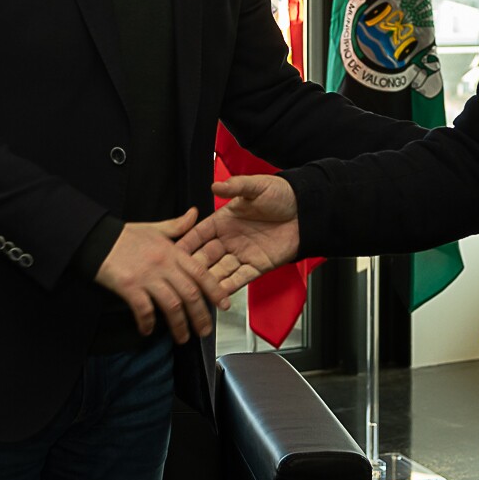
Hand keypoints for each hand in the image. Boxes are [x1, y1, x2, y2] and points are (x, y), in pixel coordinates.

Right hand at [94, 209, 230, 343]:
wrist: (97, 238)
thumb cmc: (125, 235)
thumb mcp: (155, 228)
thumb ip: (177, 225)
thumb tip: (194, 213)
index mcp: (172, 252)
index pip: (200, 272)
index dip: (215, 290)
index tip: (223, 305)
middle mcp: (163, 265)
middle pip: (190, 293)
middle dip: (200, 315)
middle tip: (204, 331)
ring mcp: (147, 276)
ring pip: (171, 305)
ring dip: (179, 325)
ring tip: (182, 338)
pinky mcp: (129, 286)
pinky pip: (144, 309)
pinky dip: (148, 322)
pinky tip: (148, 330)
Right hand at [179, 176, 301, 293]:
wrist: (306, 210)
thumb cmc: (281, 195)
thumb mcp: (257, 187)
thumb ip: (236, 187)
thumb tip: (216, 185)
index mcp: (224, 220)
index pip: (199, 234)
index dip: (186, 243)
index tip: (172, 252)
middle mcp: (229, 239)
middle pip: (206, 256)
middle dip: (194, 267)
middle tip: (180, 277)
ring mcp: (242, 254)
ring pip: (220, 270)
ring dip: (209, 281)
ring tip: (196, 290)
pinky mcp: (257, 266)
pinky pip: (240, 278)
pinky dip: (230, 287)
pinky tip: (219, 294)